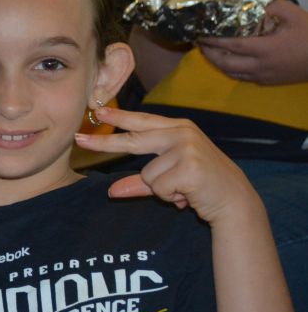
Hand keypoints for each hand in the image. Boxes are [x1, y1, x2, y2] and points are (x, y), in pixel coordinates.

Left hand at [75, 106, 259, 225]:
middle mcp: (182, 133)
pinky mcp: (190, 166)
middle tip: (78, 140)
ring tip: (183, 188)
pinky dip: (170, 197)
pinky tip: (188, 194)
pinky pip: (159, 188)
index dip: (118, 118)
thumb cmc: (200, 186)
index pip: (141, 122)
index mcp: (177, 129)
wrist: (233, 200)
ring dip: (161, 189)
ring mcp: (187, 148)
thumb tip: (111, 191)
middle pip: (134, 140)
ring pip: (148, 175)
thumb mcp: (168, 180)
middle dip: (105, 144)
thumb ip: (141, 183)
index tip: (96, 111)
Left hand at [197, 0, 307, 85]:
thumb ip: (271, 6)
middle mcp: (259, 66)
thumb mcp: (293, 14)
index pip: (231, 45)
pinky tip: (228, 61)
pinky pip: (242, 78)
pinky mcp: (267, 82)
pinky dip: (231, 69)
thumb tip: (249, 0)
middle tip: (201, 43)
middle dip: (209, 54)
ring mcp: (262, 76)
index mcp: (265, 49)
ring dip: (218, 63)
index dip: (214, 40)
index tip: (202, 33)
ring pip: (231, 73)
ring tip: (210, 51)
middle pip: (225, 63)